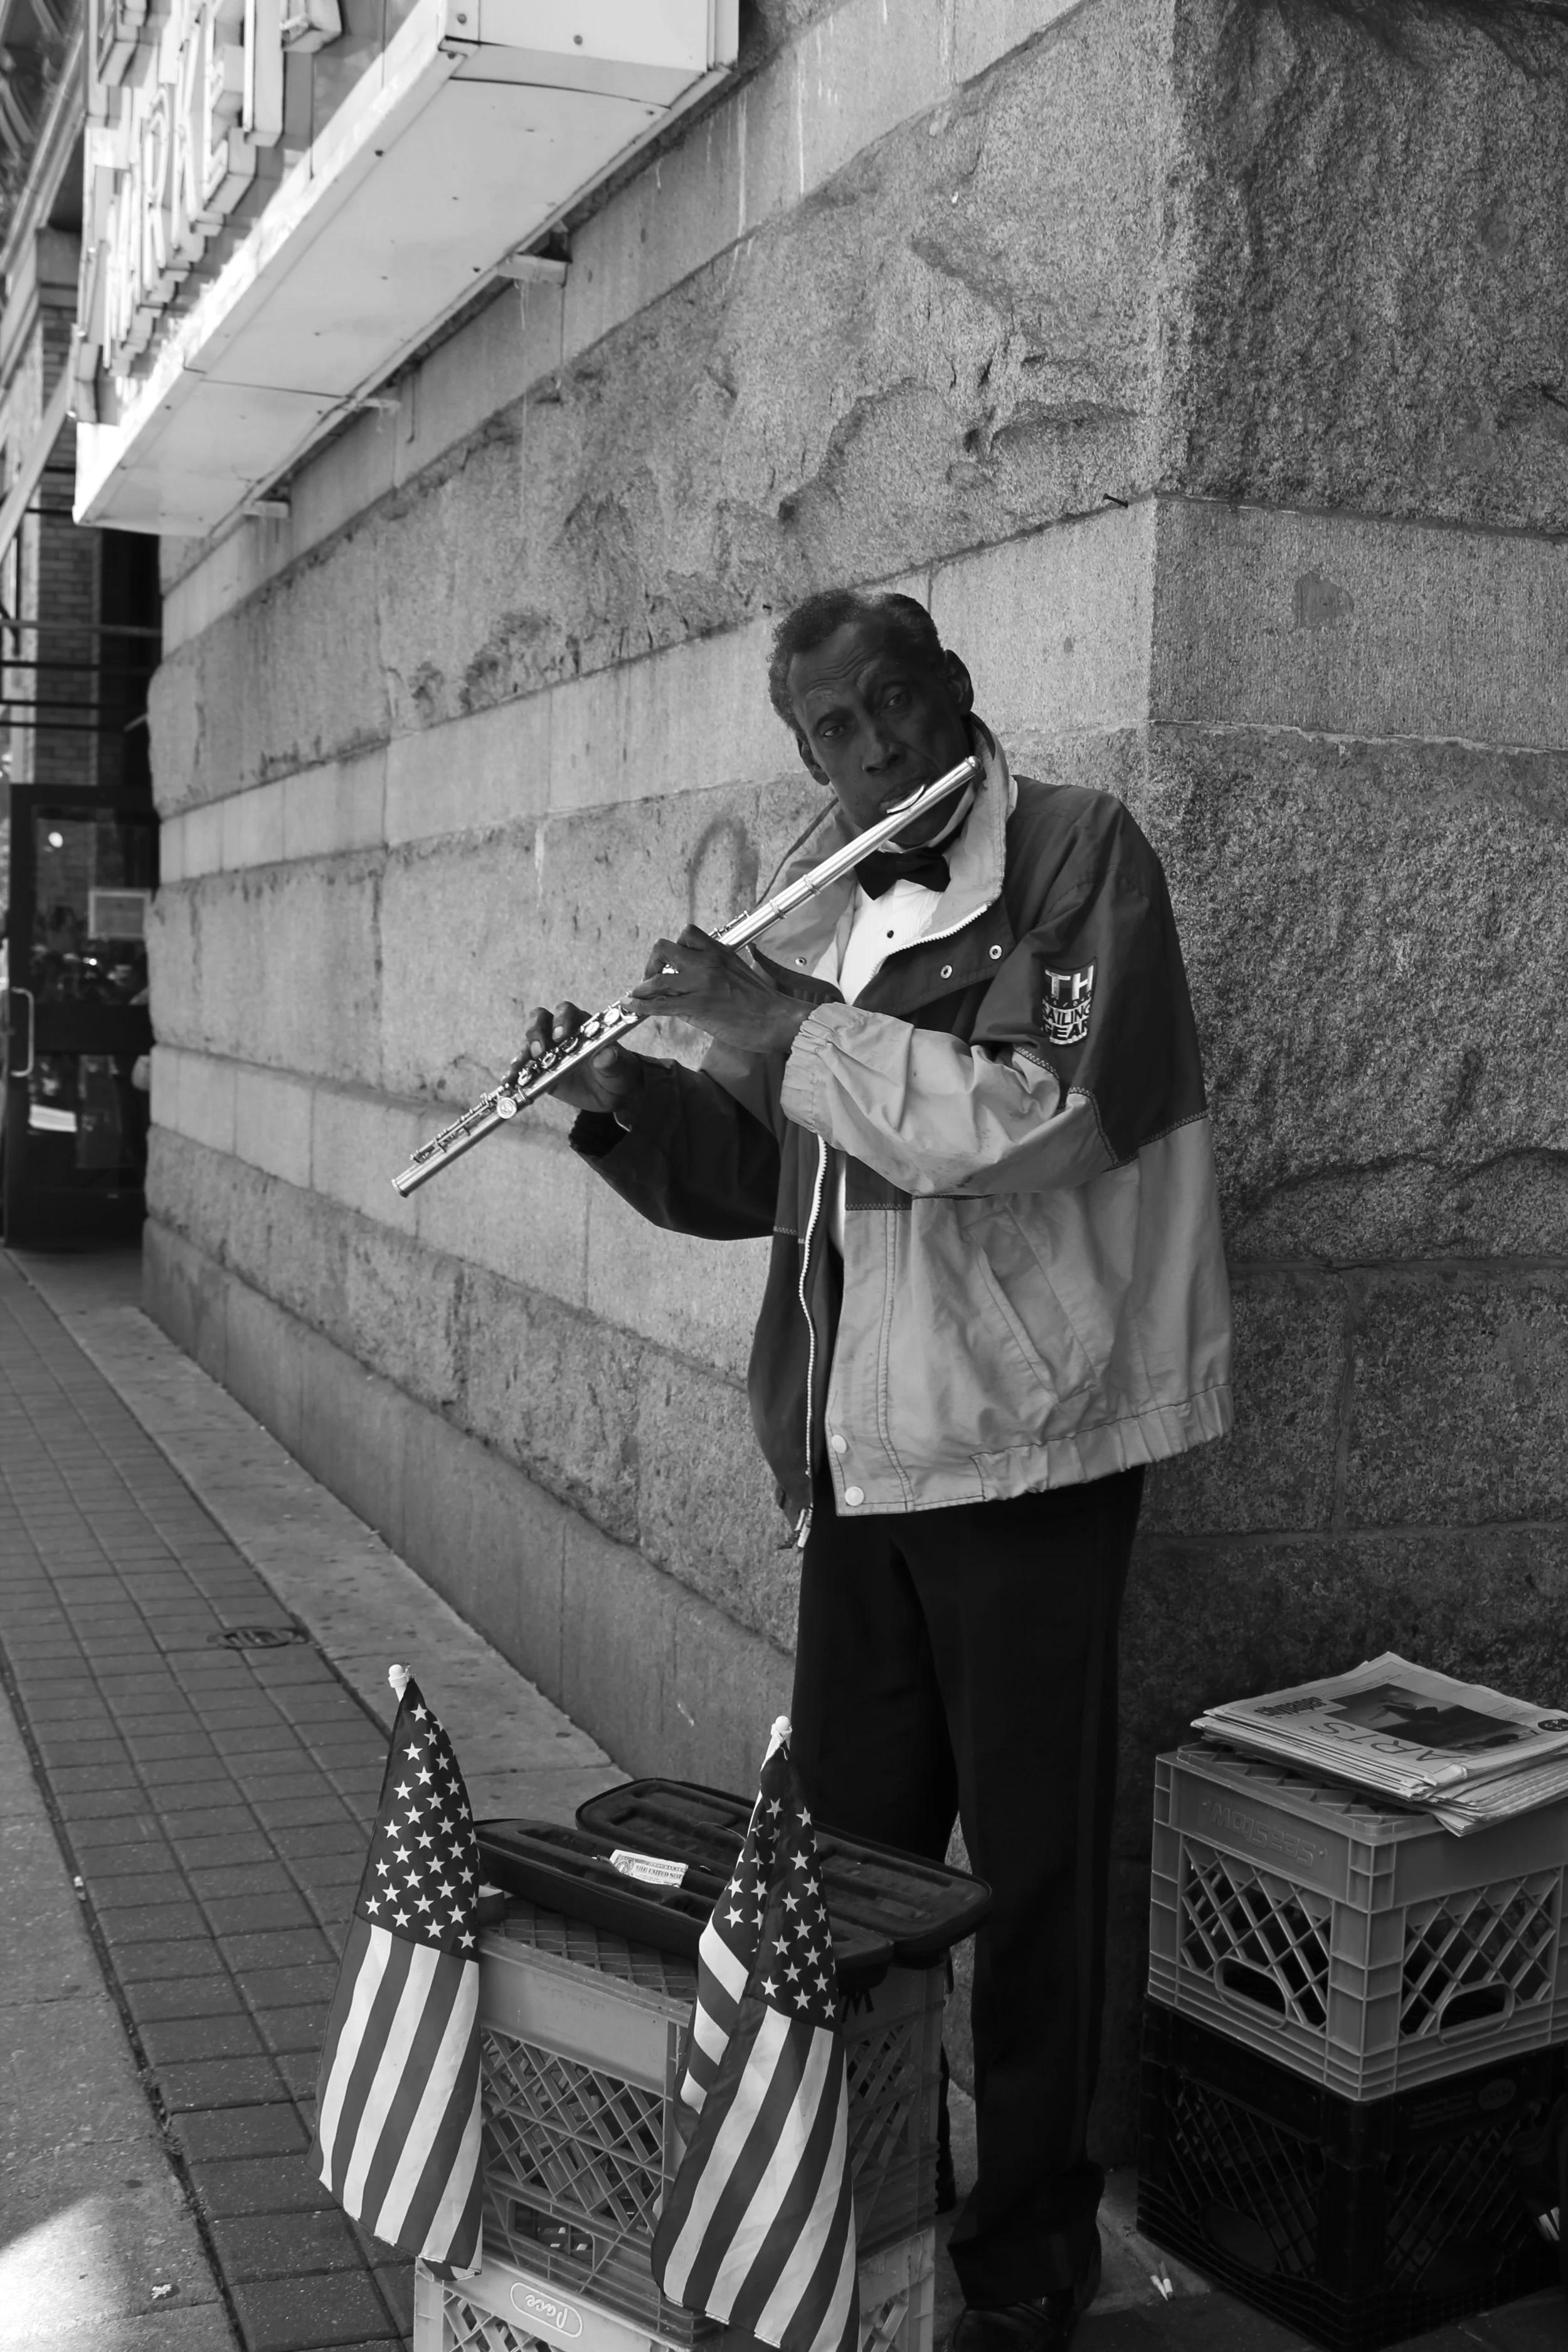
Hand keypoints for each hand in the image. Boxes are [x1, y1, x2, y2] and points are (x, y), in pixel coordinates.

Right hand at [507, 1003, 646, 1120]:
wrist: (612, 1094)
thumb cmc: (618, 1072)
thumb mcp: (621, 1067)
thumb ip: (613, 1060)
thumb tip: (606, 1055)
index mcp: (582, 1025)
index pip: (566, 1012)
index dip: (561, 1020)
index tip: (560, 1036)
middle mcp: (561, 1033)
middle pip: (540, 1020)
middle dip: (536, 1032)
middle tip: (540, 1051)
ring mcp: (549, 1050)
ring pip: (528, 1042)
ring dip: (523, 1052)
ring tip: (519, 1067)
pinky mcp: (540, 1069)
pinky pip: (523, 1068)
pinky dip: (515, 1073)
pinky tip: (509, 1082)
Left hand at [629, 927, 811, 1054]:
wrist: (779, 1020)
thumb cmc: (764, 1003)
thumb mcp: (739, 975)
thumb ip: (716, 972)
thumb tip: (693, 984)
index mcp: (720, 952)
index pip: (687, 934)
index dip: (673, 948)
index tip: (671, 964)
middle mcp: (708, 963)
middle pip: (664, 947)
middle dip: (652, 963)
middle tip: (653, 979)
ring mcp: (701, 984)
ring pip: (658, 978)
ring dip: (642, 989)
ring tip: (637, 997)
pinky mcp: (698, 1007)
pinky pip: (660, 1004)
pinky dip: (640, 1006)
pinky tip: (631, 1008)